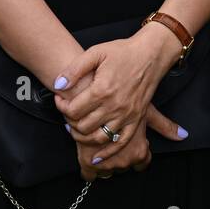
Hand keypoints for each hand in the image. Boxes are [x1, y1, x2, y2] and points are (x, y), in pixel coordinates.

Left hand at [53, 26, 186, 171]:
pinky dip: (107, 152)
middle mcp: (115, 106)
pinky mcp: (136, 119)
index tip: (60, 99)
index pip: (73, 110)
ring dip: (83, 137)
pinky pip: (120, 142)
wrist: (151, 54)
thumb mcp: (96, 53)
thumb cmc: (123, 52)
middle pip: (83, 126)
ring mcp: (127, 115)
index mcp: (102, 90)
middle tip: (68, 112)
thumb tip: (58, 85)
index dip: (61, 106)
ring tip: (77, 127)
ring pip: (99, 137)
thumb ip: (74, 69)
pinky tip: (97, 156)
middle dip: (70, 121)